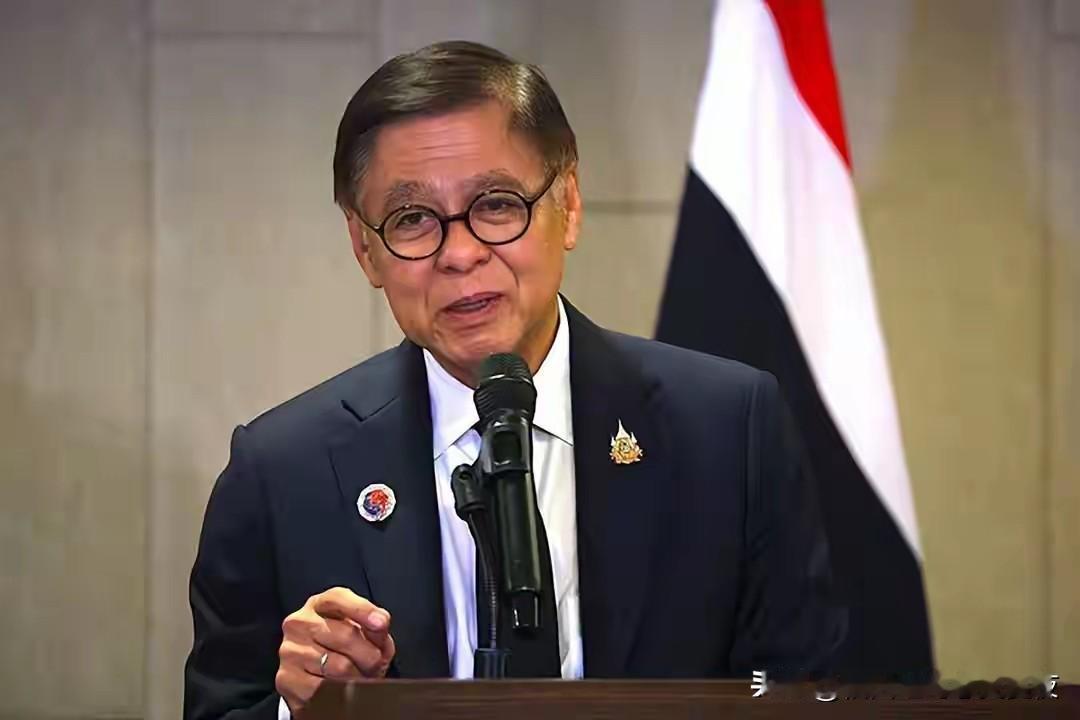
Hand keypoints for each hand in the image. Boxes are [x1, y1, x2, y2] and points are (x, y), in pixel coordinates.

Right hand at [275, 587, 395, 713]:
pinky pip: (324, 689)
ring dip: (357, 677)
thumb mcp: (366, 634)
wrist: (319, 682)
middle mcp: (299, 623)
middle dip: (370, 655)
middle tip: (374, 665)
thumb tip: (380, 622)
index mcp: (319, 605)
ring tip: (358, 678)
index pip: (338, 599)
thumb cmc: (347, 651)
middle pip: (345, 635)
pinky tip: (340, 691)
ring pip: (338, 666)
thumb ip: (375, 626)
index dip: (362, 610)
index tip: (381, 623)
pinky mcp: (286, 679)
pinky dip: (340, 694)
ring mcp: (289, 650)